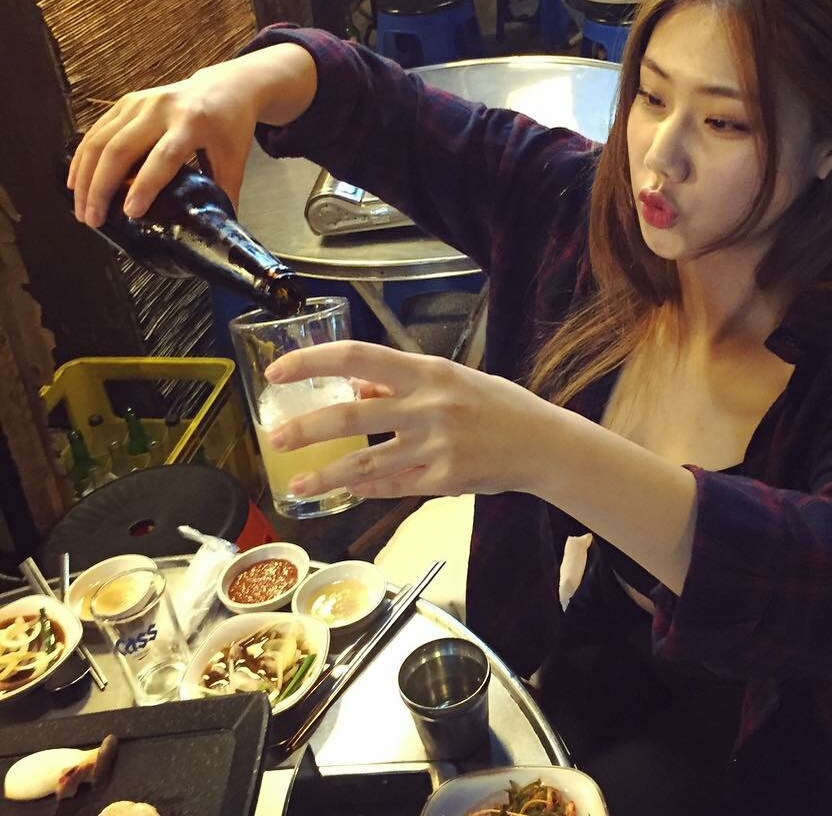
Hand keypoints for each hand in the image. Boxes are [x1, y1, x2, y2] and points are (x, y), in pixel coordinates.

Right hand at [68, 44, 314, 226]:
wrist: (227, 86)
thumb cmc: (230, 127)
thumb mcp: (235, 159)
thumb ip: (224, 194)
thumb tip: (215, 232)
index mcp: (193, 123)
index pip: (164, 157)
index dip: (145, 186)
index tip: (130, 212)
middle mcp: (162, 109)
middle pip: (121, 149)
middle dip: (101, 188)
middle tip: (93, 220)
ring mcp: (140, 103)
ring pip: (100, 140)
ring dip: (85, 177)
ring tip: (82, 209)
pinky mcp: (126, 101)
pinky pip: (96, 131)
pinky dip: (82, 158)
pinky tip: (76, 182)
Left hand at [263, 341, 566, 500]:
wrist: (543, 443)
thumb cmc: (497, 404)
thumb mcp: (450, 379)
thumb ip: (402, 384)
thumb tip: (355, 388)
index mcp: (427, 371)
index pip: (357, 357)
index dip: (312, 362)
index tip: (278, 372)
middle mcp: (428, 405)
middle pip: (351, 415)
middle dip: (305, 428)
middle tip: (273, 438)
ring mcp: (435, 445)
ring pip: (365, 462)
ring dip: (326, 475)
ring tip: (297, 484)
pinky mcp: (443, 479)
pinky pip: (393, 485)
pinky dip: (367, 488)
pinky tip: (347, 489)